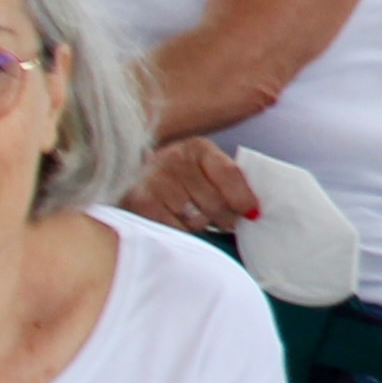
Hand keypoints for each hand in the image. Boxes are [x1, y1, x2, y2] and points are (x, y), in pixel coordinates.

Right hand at [126, 135, 260, 235]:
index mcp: (197, 148)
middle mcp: (175, 159)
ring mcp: (156, 181)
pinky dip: (180, 234)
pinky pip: (175, 231)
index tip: (252, 214)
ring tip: (192, 219)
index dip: (243, 198)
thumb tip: (254, 211)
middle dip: (224, 219)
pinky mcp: (140, 204)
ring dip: (199, 227)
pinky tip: (174, 224)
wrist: (127, 178)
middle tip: (221, 223)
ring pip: (196, 220)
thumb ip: (229, 182)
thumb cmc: (178, 179)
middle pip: (215, 203)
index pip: (229, 174)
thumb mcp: (203, 168)